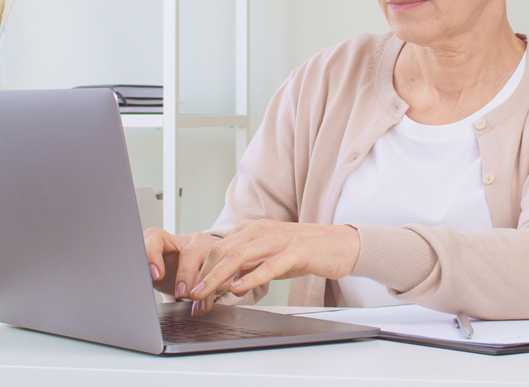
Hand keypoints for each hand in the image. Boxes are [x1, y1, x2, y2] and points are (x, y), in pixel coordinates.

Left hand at [143, 227, 216, 300]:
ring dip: (204, 285)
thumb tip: (139, 288)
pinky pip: (221, 276)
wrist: (191, 274)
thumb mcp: (155, 273)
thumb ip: (146, 274)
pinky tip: (202, 306)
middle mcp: (190, 240)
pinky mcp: (222, 261)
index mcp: (167, 239)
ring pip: (211, 262)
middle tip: (181, 293)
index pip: (155, 237)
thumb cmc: (169, 271)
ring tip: (195, 302)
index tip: (155, 275)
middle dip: (186, 274)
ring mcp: (209, 248)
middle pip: (190, 253)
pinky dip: (211, 294)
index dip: (153, 255)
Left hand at [188, 219, 360, 315]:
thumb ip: (245, 268)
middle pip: (221, 252)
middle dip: (201, 277)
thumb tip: (222, 286)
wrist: (340, 244)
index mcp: (250, 230)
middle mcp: (260, 230)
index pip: (215, 250)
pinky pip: (270, 264)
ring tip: (204, 294)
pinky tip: (239, 288)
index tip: (188, 294)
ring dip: (217, 278)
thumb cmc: (303, 252)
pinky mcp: (297, 251)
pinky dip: (252, 277)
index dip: (198, 272)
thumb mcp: (268, 258)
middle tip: (189, 299)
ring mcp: (278, 239)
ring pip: (239, 257)